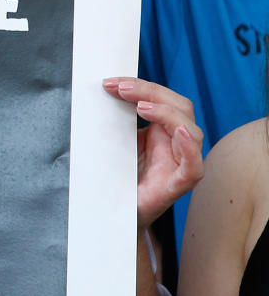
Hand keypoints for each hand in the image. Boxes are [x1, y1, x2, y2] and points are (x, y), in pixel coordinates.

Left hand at [103, 77, 203, 227]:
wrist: (115, 213)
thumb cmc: (118, 177)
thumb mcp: (115, 142)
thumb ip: (116, 121)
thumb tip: (101, 95)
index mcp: (161, 130)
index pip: (162, 98)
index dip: (140, 86)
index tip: (111, 82)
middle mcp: (176, 143)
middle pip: (179, 106)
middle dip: (150, 91)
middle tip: (120, 87)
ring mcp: (180, 163)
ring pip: (190, 129)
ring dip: (166, 112)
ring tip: (141, 106)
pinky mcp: (178, 185)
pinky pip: (194, 166)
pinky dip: (190, 147)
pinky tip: (178, 131)